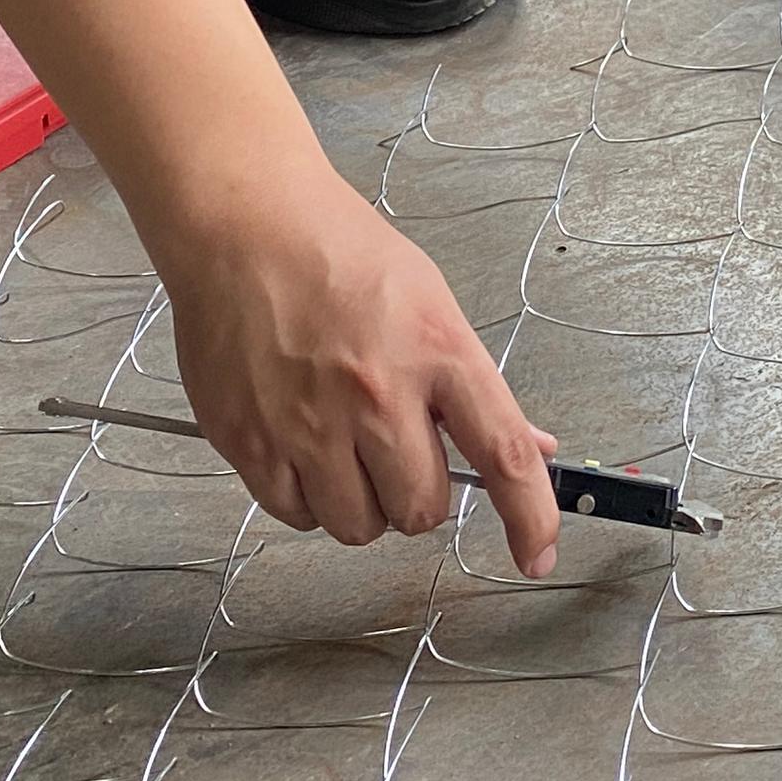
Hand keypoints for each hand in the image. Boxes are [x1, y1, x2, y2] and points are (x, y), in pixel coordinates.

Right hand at [167, 168, 560, 571]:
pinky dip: (305, 498)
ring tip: (342, 444)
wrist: (244, 225)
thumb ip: (472, 382)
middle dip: (417, 496)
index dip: (529, 517)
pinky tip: (300, 446)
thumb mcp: (430, 300)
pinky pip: (295, 514)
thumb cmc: (338, 250)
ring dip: (360, 503)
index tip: (537, 555)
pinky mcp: (250, 441)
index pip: (503, 453)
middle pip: (421, 509)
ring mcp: (309, 423)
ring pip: (357, 525)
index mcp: (436, 351)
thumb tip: (529, 442)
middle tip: (397, 454)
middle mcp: (376, 395)